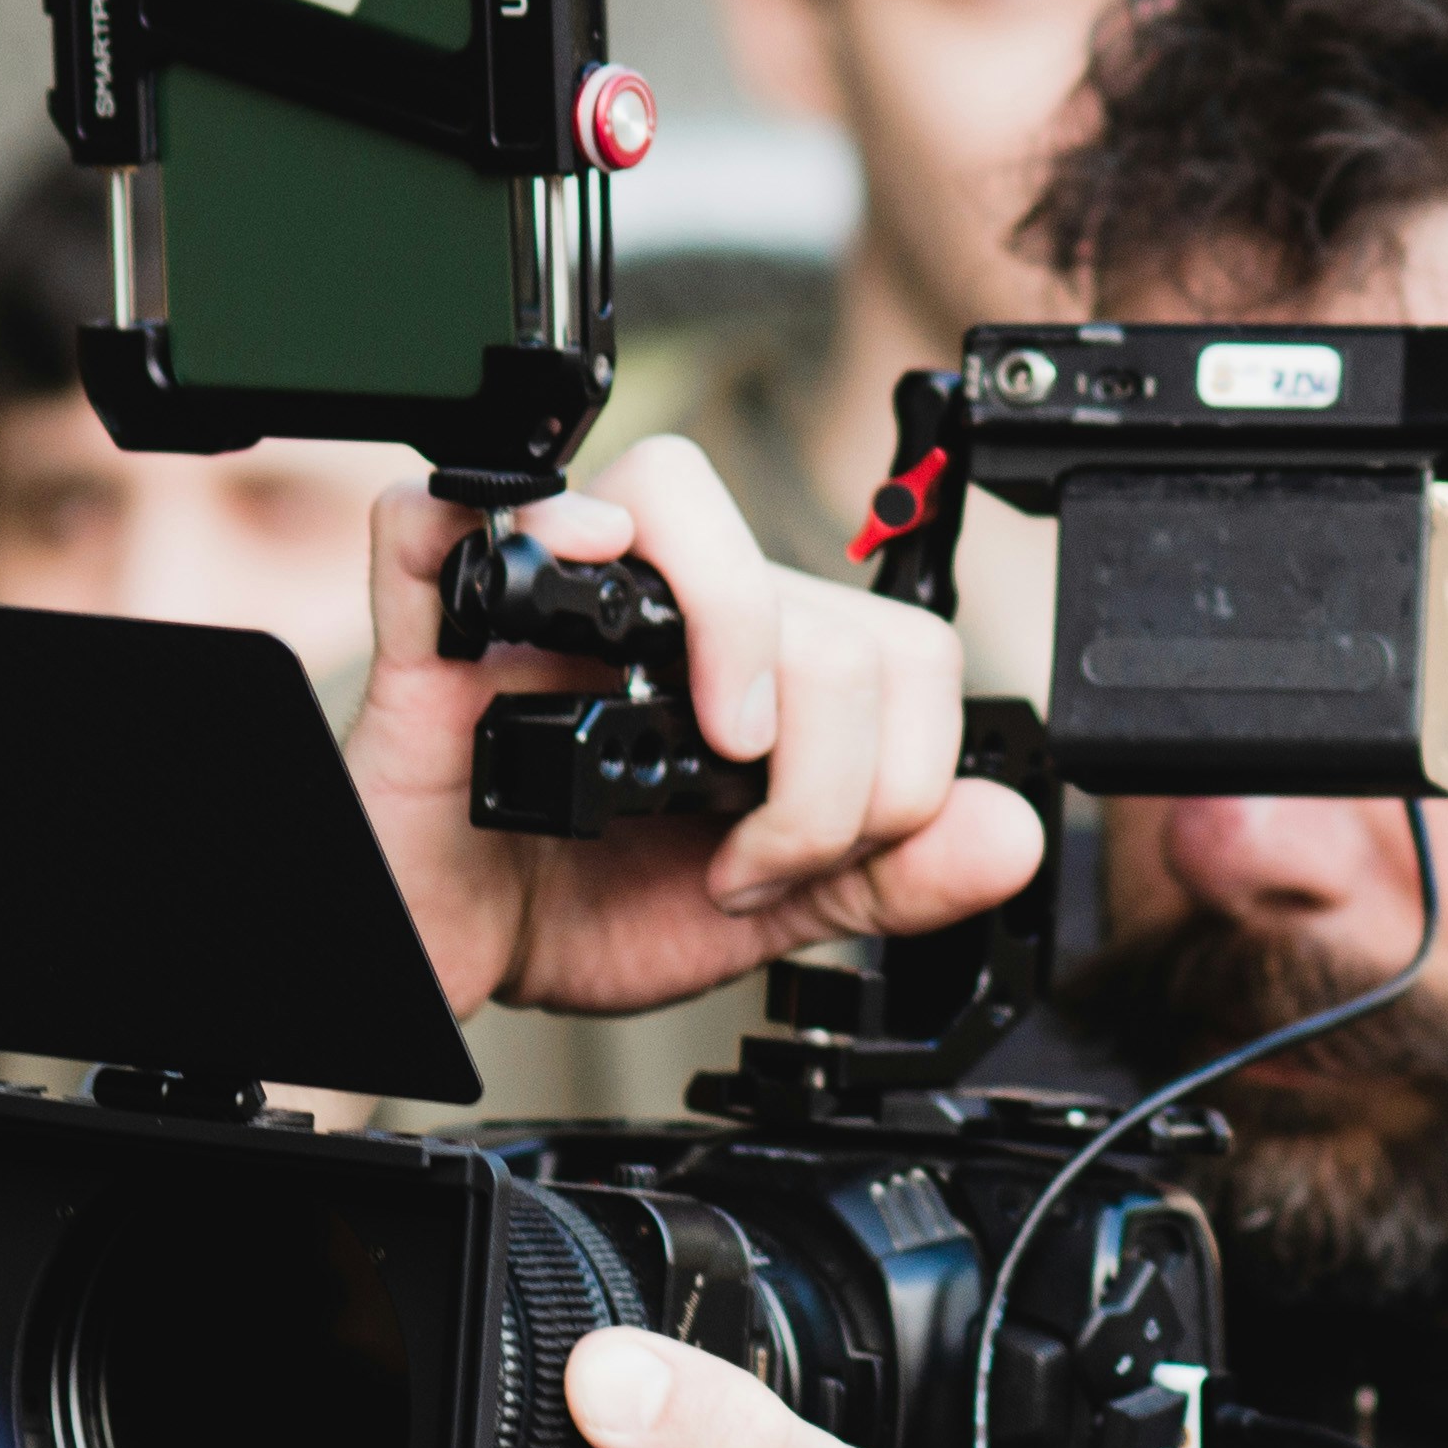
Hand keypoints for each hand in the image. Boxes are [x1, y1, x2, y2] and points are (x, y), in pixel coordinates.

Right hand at [354, 440, 1049, 1019]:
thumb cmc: (577, 905)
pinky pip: (451, 513)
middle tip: (737, 863)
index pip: (898, 648)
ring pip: (676, 495)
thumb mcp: (764, 912)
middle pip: (813, 603)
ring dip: (730, 624)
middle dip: (819, 773)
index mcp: (756, 663)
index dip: (890, 774)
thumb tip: (1011, 830)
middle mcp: (669, 612)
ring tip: (714, 742)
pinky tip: (558, 574)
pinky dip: (503, 524)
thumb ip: (891, 875)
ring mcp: (554, 602)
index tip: (797, 866)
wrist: (448, 953)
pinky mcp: (435, 620)